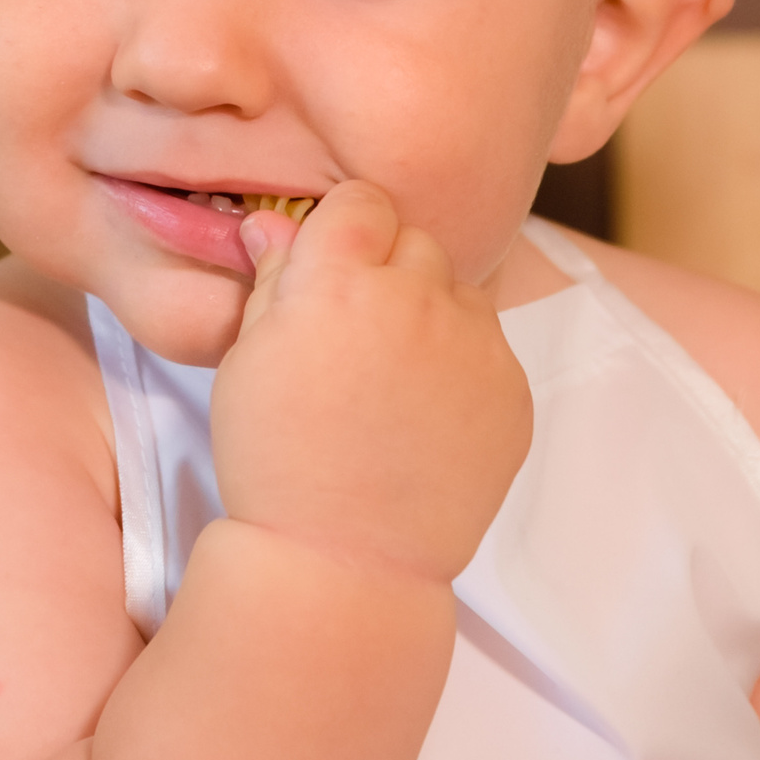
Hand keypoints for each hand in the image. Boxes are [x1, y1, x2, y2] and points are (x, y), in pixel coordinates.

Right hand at [209, 182, 531, 586]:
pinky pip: (490, 348)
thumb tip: (277, 223)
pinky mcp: (512, 389)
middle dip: (389, 271)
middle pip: (415, 240)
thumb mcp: (247, 360)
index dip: (344, 229)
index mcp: (337, 282)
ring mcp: (473, 344)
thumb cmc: (277, 461)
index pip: (361, 200)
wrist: (344, 559)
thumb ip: (273, 279)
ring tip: (394, 383)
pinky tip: (426, 418)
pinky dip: (463, 368)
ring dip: (431, 314)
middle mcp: (414, 298)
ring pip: (459, 291)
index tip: (334, 263)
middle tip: (359, 335)